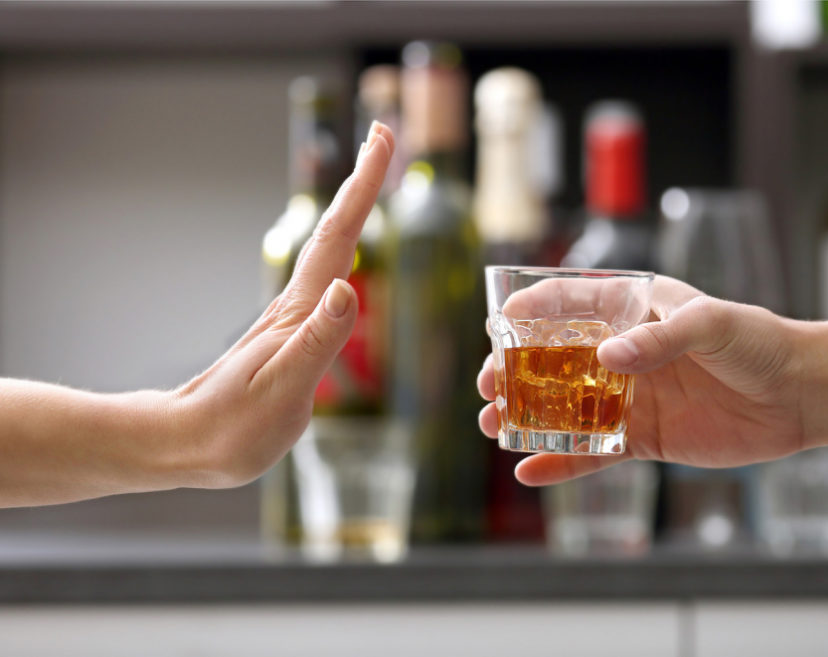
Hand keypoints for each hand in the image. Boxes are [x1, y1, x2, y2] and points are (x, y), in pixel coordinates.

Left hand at [174, 122, 394, 487]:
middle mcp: (297, 306)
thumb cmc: (235, 425)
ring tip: (369, 185)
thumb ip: (319, 339)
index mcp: (300, 311)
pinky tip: (345, 264)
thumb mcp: (285, 389)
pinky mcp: (291, 340)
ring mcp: (293, 321)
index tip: (380, 138)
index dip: (362, 187)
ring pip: (330, 254)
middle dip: (361, 184)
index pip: (339, 237)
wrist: (188, 444)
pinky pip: (326, 283)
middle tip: (381, 138)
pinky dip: (342, 255)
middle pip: (336, 233)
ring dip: (351, 213)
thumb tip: (350, 288)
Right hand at [477, 275, 804, 485]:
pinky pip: (594, 452)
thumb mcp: (713, 324)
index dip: (533, 311)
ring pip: (566, 407)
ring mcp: (631, 396)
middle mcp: (625, 351)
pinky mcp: (644, 437)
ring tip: (492, 424)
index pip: (573, 303)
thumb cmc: (758, 342)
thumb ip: (661, 337)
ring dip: (528, 415)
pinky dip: (562, 462)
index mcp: (636, 310)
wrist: (798, 395)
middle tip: (489, 385)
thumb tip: (608, 357)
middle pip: (555, 360)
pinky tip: (529, 471)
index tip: (498, 323)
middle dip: (515, 371)